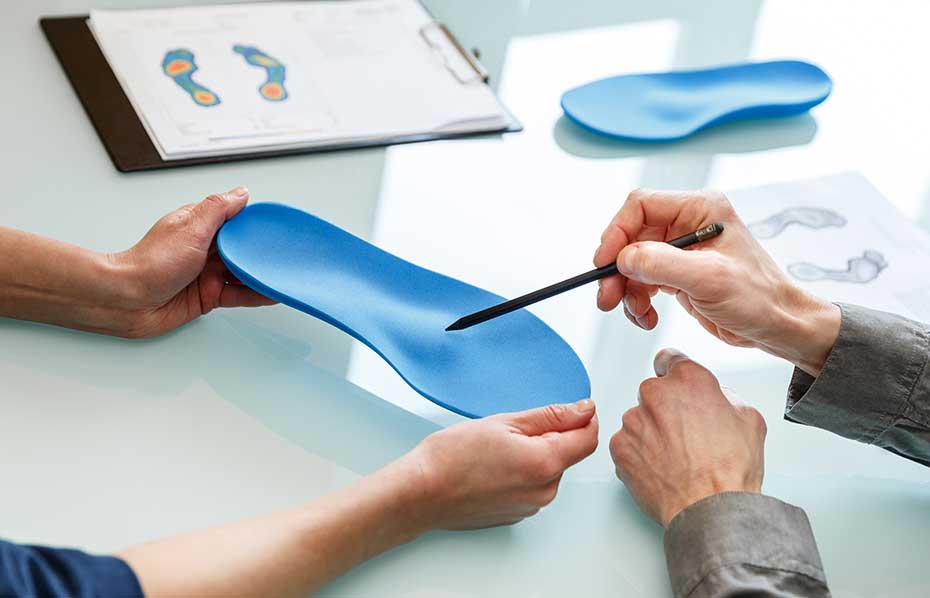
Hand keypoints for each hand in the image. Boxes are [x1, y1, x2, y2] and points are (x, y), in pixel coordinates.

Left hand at [110, 187, 275, 337]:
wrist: (127, 302)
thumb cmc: (149, 264)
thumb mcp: (190, 228)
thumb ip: (218, 210)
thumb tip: (241, 193)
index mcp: (199, 226)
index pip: (235, 220)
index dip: (255, 224)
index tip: (276, 226)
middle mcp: (204, 249)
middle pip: (242, 248)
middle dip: (261, 252)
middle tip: (286, 254)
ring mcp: (206, 273)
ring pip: (242, 273)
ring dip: (260, 274)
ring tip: (283, 275)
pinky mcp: (208, 296)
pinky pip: (238, 295)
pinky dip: (255, 295)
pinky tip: (270, 294)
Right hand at [405, 399, 598, 529]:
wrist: (421, 492)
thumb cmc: (452, 456)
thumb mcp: (504, 422)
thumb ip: (551, 416)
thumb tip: (583, 410)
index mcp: (544, 464)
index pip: (587, 439)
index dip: (584, 419)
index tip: (573, 408)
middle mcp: (544, 491)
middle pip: (566, 455)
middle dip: (551, 437)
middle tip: (513, 428)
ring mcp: (530, 507)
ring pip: (548, 471)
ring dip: (535, 455)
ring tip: (497, 449)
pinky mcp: (516, 515)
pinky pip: (531, 487)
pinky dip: (521, 473)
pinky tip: (493, 467)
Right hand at [593, 188, 839, 374]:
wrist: (778, 327)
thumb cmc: (759, 298)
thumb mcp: (708, 279)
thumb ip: (662, 263)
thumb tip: (623, 257)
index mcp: (700, 208)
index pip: (641, 206)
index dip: (617, 232)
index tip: (604, 262)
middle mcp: (689, 223)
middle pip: (631, 236)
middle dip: (617, 269)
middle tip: (608, 297)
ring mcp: (682, 249)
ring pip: (632, 261)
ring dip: (626, 289)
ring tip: (635, 313)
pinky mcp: (678, 273)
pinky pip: (642, 281)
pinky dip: (637, 300)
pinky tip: (646, 317)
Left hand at [610, 349, 764, 526]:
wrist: (710, 509)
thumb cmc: (730, 469)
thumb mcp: (749, 420)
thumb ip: (725, 398)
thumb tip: (716, 399)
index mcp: (688, 380)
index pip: (670, 359)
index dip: (674, 372)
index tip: (674, 382)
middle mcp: (655, 394)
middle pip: (654, 392)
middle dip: (666, 408)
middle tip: (686, 434)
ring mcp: (633, 420)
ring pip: (639, 419)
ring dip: (652, 432)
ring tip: (675, 457)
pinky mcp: (619, 446)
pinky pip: (627, 443)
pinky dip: (639, 453)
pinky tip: (660, 468)